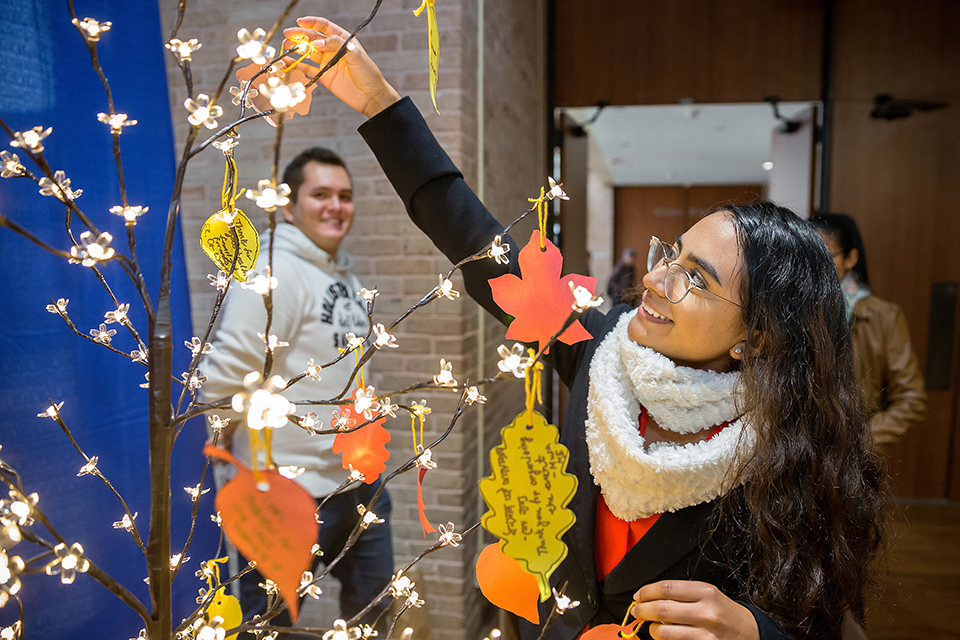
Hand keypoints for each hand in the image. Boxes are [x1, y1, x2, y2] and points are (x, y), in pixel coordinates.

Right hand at [283, 16, 400, 117]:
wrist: (371, 95)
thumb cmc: (368, 72)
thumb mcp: (354, 53)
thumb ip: (335, 44)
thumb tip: (316, 43)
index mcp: (342, 40)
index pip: (324, 27)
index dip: (312, 23)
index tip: (300, 22)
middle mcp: (333, 49)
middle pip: (313, 38)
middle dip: (300, 35)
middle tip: (288, 34)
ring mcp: (327, 62)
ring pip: (308, 52)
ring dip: (297, 48)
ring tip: (286, 46)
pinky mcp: (324, 76)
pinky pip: (307, 69)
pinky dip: (297, 65)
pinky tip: (288, 61)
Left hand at [630, 581, 759, 639]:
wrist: (749, 632)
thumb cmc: (723, 612)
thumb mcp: (707, 594)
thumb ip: (681, 594)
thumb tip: (648, 596)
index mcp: (706, 592)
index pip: (666, 588)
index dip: (647, 591)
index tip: (639, 595)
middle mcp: (706, 613)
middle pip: (661, 609)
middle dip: (642, 609)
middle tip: (637, 610)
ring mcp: (705, 635)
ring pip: (664, 631)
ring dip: (652, 629)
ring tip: (652, 625)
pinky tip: (666, 634)